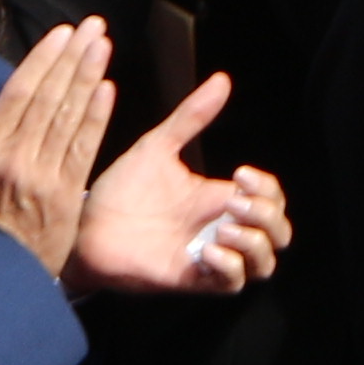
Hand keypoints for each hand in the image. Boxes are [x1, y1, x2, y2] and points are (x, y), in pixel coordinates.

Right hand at [0, 19, 117, 277]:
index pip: (20, 94)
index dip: (43, 60)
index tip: (61, 34)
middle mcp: (17, 158)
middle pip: (50, 97)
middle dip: (72, 57)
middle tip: (92, 25)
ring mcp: (45, 176)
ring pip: (69, 117)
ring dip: (89, 76)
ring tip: (103, 45)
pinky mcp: (68, 194)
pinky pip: (85, 148)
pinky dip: (97, 117)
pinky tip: (107, 89)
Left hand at [64, 75, 284, 294]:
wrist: (84, 225)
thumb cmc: (120, 189)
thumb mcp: (159, 146)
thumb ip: (192, 116)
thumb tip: (222, 80)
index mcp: (216, 198)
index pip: (271, 199)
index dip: (268, 189)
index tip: (240, 173)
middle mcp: (218, 229)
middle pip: (278, 233)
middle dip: (269, 216)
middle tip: (236, 201)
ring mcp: (208, 257)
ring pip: (263, 264)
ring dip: (255, 243)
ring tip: (225, 227)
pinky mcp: (190, 279)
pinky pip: (231, 284)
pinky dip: (229, 267)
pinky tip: (206, 249)